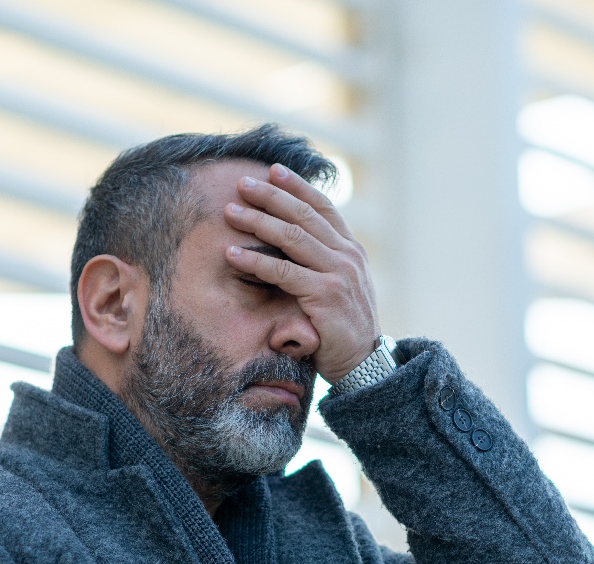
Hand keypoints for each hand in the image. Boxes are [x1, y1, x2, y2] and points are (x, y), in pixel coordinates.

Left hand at [224, 164, 380, 382]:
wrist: (363, 363)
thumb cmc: (343, 327)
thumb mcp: (340, 286)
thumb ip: (324, 262)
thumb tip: (295, 240)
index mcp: (351, 249)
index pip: (323, 207)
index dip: (298, 186)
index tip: (273, 169)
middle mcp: (347, 256)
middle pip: (304, 215)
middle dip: (271, 196)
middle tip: (242, 183)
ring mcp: (338, 274)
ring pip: (292, 237)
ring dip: (257, 221)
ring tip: (230, 212)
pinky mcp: (325, 296)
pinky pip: (284, 272)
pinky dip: (255, 261)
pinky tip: (232, 255)